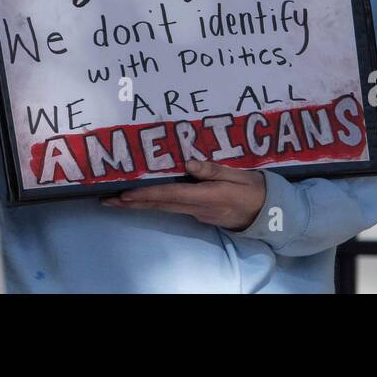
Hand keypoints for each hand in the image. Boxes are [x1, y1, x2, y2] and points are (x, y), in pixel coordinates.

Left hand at [101, 159, 266, 230]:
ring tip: (118, 201)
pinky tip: (144, 199)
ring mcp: (197, 213)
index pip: (169, 195)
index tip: (124, 194)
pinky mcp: (199, 213)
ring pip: (163, 208)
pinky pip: (172, 208)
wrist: (268, 213)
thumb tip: (188, 163)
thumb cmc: (254, 189)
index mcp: (206, 197)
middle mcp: (197, 208)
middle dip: (132, 204)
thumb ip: (212, 169)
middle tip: (108, 201)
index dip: (145, 195)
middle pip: (159, 205)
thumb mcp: (238, 175)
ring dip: (140, 205)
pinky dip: (154, 203)